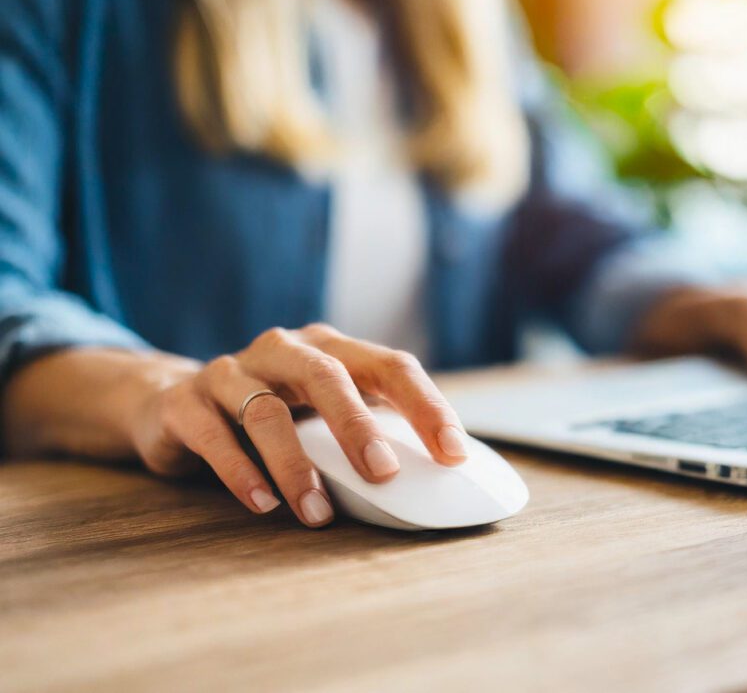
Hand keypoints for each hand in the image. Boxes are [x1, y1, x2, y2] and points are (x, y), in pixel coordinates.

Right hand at [130, 324, 468, 527]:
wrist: (174, 404)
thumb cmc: (273, 414)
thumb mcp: (321, 415)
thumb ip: (365, 432)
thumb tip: (432, 482)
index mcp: (329, 349)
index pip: (389, 366)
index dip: (425, 406)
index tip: (454, 454)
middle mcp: (283, 350)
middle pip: (326, 376)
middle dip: (359, 426)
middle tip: (385, 474)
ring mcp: (231, 372)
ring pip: (266, 411)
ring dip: (297, 467)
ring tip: (318, 514)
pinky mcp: (187, 403)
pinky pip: (215, 436)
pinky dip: (241, 474)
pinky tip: (263, 505)